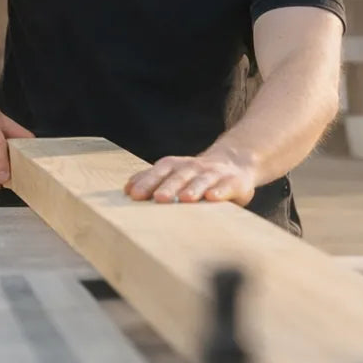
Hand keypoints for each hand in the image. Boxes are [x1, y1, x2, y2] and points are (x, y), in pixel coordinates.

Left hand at [124, 147, 258, 206]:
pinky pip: (227, 186)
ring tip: (185, 198)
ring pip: (203, 179)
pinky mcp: (235, 182)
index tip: (134, 194)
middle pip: (180, 175)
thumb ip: (153, 179)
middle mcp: (195, 167)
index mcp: (178, 165)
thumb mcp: (175, 173)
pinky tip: (213, 198)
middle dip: (169, 186)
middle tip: (159, 198)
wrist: (235, 164)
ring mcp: (215, 174)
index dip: (148, 180)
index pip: (161, 170)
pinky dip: (220, 191)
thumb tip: (127, 188)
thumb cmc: (197, 175)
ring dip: (194, 188)